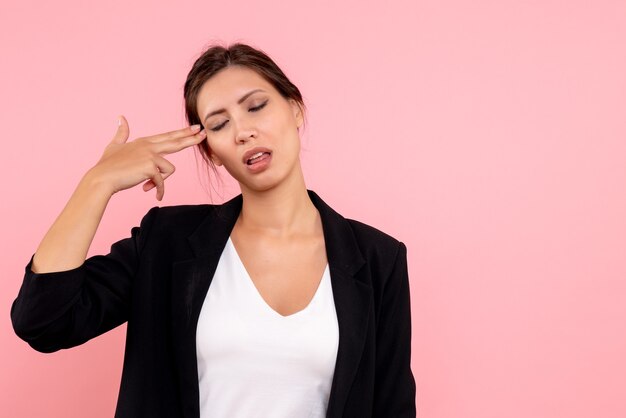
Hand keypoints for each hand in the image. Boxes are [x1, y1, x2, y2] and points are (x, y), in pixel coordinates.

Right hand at [88, 115, 206, 200]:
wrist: (102, 178)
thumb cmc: (107, 165)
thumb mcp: (115, 145)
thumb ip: (121, 132)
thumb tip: (121, 117)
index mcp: (144, 141)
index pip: (168, 136)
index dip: (182, 132)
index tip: (195, 128)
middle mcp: (149, 146)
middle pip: (175, 142)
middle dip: (191, 138)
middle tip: (204, 132)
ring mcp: (150, 155)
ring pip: (169, 169)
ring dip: (160, 181)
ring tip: (147, 185)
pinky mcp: (150, 167)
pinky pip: (162, 181)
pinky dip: (159, 190)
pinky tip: (154, 195)